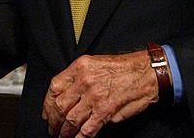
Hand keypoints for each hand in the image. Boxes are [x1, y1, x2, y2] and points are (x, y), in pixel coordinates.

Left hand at [42, 51, 158, 136]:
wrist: (147, 72)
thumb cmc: (123, 68)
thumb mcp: (94, 64)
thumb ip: (78, 80)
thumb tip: (68, 99)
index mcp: (79, 68)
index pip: (55, 87)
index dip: (47, 103)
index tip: (46, 113)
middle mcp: (84, 81)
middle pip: (60, 105)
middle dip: (53, 121)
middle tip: (52, 128)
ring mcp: (95, 97)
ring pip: (71, 119)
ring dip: (65, 131)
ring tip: (63, 136)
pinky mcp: (106, 110)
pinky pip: (88, 128)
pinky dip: (80, 137)